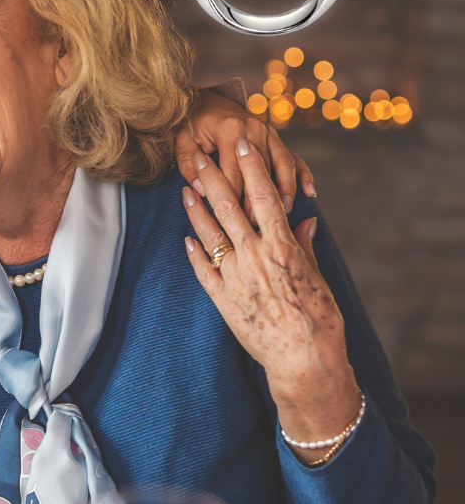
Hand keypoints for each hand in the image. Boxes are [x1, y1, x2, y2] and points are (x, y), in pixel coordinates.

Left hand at [176, 89, 314, 214]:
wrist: (206, 101)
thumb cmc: (191, 124)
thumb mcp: (182, 141)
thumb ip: (188, 165)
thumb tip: (202, 190)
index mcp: (229, 130)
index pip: (233, 171)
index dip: (233, 198)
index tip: (233, 220)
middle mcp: (253, 129)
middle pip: (260, 171)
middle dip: (258, 199)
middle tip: (257, 225)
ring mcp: (268, 132)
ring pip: (282, 164)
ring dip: (284, 189)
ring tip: (285, 212)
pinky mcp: (275, 137)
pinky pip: (292, 156)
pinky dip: (302, 174)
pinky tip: (309, 192)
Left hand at [181, 139, 359, 463]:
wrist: (305, 361)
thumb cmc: (320, 319)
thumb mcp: (317, 277)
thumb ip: (305, 246)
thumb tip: (303, 220)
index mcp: (282, 246)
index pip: (263, 196)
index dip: (252, 167)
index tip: (243, 143)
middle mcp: (255, 256)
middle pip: (228, 208)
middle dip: (212, 178)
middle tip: (197, 155)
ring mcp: (235, 277)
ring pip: (209, 234)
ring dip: (195, 209)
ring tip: (184, 189)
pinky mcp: (222, 299)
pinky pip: (203, 270)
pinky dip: (194, 252)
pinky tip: (186, 237)